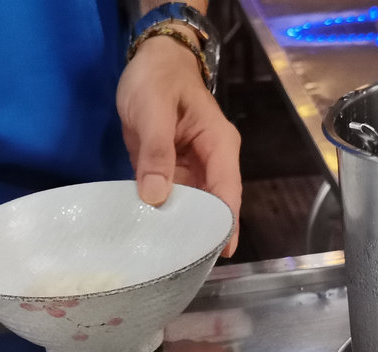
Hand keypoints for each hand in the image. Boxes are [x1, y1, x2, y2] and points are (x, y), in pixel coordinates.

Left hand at [117, 34, 241, 256]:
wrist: (150, 60)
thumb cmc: (158, 78)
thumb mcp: (154, 110)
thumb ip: (156, 152)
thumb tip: (155, 196)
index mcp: (218, 145)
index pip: (227, 191)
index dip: (225, 223)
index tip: (221, 251)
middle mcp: (210, 162)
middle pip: (212, 205)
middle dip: (202, 233)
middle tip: (187, 266)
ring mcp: (191, 169)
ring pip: (190, 206)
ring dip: (179, 228)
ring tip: (167, 258)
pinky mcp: (171, 172)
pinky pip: (170, 199)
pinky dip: (162, 216)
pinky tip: (150, 236)